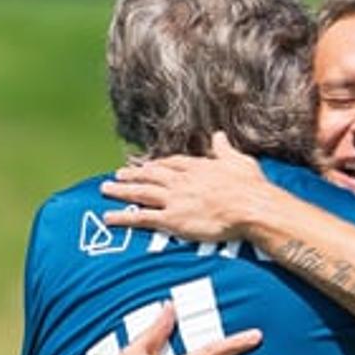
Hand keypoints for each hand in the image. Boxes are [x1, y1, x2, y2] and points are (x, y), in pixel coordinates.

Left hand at [100, 132, 270, 243]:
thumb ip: (225, 149)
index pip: (171, 163)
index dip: (157, 164)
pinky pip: (142, 217)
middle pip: (150, 175)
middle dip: (132, 174)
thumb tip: (219, 135)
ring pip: (140, 192)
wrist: (249, 207)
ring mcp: (174, 199)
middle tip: (117, 174)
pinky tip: (109, 217)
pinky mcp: (172, 218)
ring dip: (121, 190)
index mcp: (196, 167)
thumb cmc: (250, 187)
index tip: (147, 165)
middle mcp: (180, 180)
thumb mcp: (239, 161)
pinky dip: (124, 217)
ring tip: (104, 189)